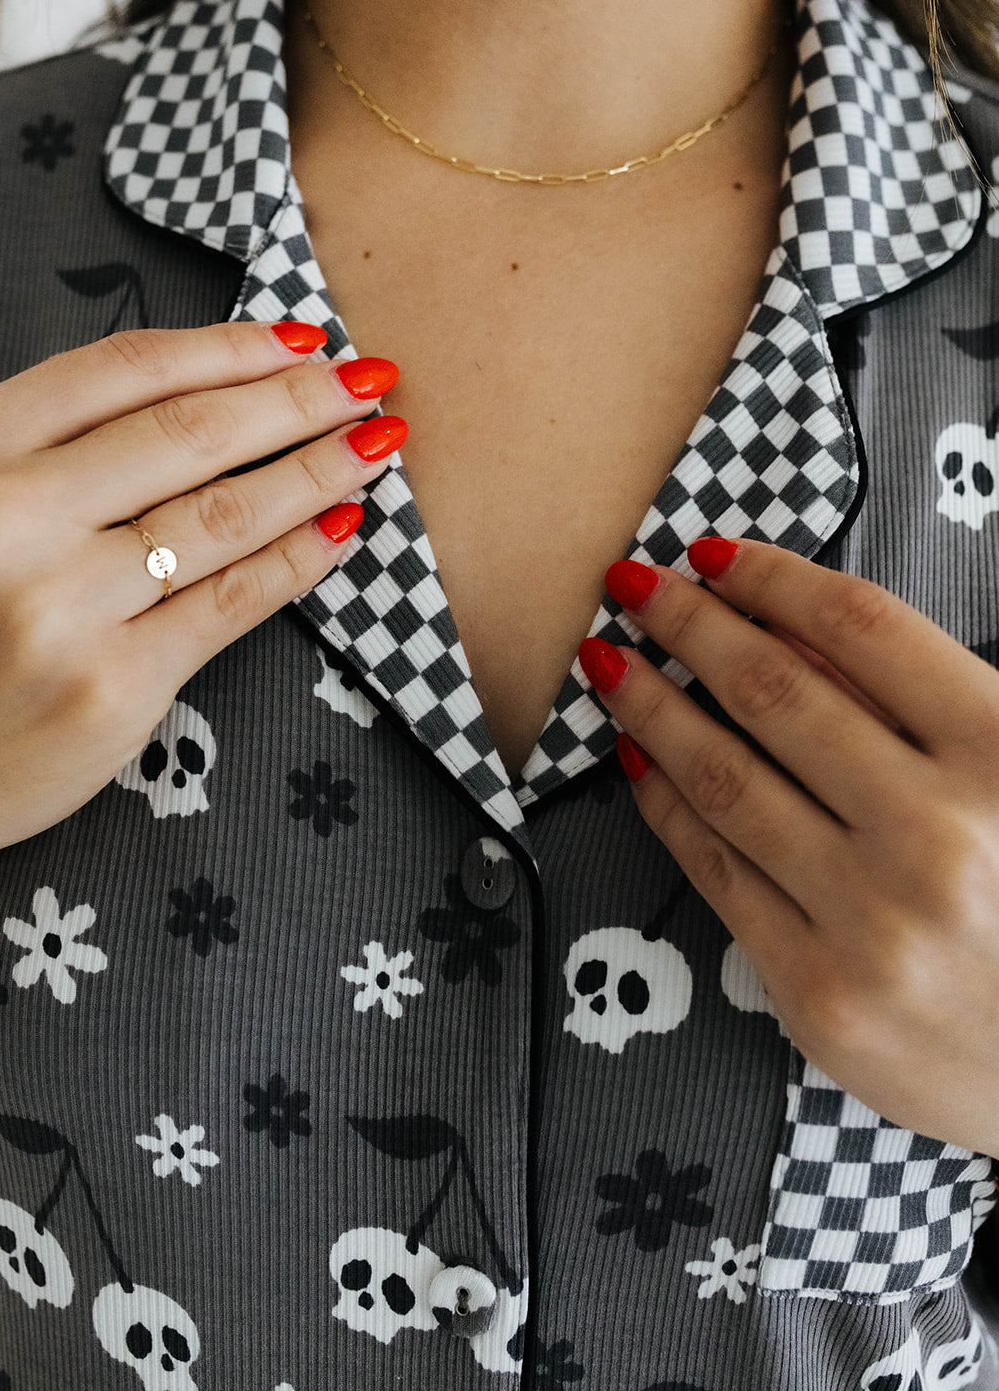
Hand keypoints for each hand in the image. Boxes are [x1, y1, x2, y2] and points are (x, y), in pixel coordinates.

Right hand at [0, 322, 405, 905]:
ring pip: (223, 514)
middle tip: (368, 380)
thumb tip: (197, 394)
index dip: (230, 347)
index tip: (300, 338)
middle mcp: (9, 518)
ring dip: (317, 470)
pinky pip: (233, 601)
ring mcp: (63, 607)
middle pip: (190, 434)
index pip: (125, 371)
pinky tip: (342, 528)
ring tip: (374, 445)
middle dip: (297, 400)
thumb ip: (38, 445)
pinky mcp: (113, 687)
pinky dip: (299, 558)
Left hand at [580, 537, 998, 1159]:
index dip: (774, 577)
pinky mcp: (821, 993)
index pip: (862, 627)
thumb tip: (790, 622)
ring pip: (727, 777)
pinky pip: (717, 871)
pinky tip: (637, 760)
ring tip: (609, 663)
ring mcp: (874, 920)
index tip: (714, 554)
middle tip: (631, 585)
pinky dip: (665, 804)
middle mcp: (938, 833)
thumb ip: (932, 703)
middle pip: (775, 690)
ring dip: (651, 705)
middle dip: (688, 623)